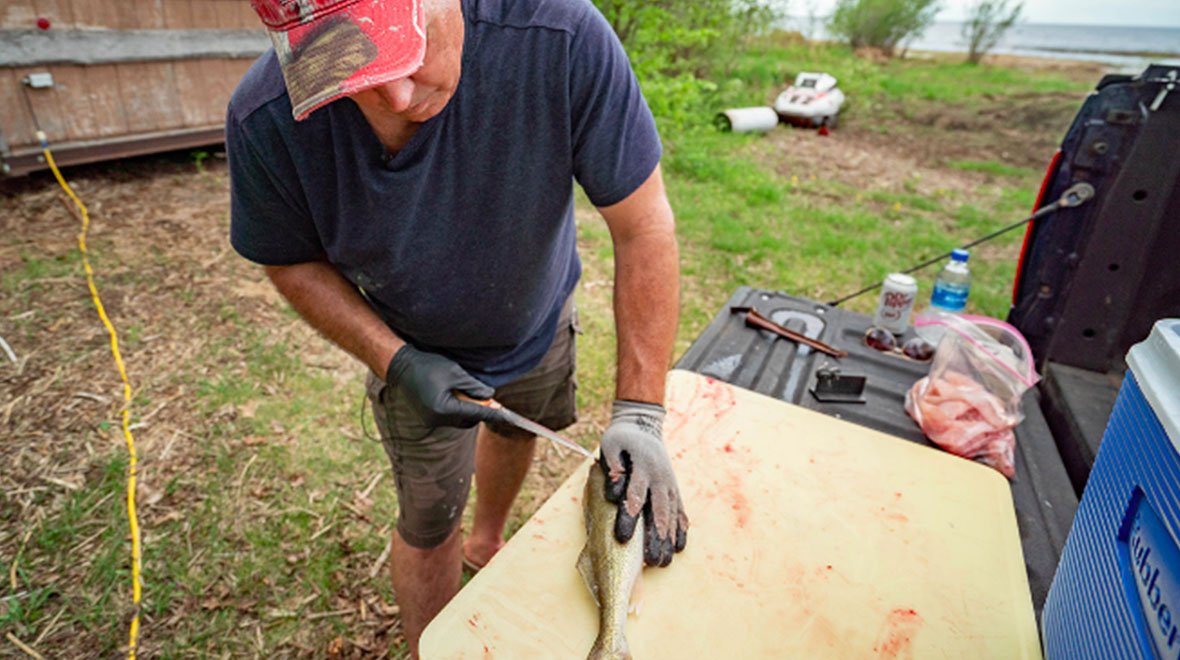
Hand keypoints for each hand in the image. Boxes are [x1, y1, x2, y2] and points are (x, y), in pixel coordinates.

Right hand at [384, 345, 503, 427]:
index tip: (507, 415)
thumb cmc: (427, 366)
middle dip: (479, 411)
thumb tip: (490, 396)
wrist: (400, 366)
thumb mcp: (455, 373)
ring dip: (467, 410)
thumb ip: (473, 386)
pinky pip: (448, 417)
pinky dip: (457, 409)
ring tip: (471, 394)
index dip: (492, 413)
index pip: (475, 413)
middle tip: (489, 400)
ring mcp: (430, 420)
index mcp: (443, 409)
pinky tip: (458, 396)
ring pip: (458, 419)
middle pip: (467, 420)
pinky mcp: (427, 416)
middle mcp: (436, 419)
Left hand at [599, 400, 688, 566]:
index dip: (629, 517)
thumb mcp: (612, 444)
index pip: (636, 495)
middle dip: (655, 537)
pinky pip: (680, 512)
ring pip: (671, 516)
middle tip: (651, 561)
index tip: (623, 538)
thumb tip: (615, 488)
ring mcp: (670, 485)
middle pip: (659, 512)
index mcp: (643, 466)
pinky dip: (680, 530)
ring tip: (663, 562)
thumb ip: (613, 465)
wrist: (644, 425)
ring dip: (668, 540)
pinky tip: (678, 547)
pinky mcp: (674, 490)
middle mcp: (660, 478)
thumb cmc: (623, 439)